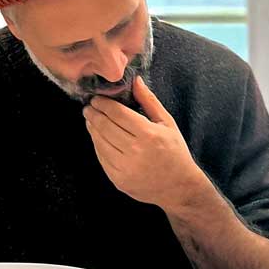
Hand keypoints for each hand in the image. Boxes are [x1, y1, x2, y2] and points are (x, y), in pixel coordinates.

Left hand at [83, 76, 205, 211]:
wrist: (179, 188)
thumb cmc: (175, 152)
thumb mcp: (167, 123)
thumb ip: (149, 101)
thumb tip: (135, 80)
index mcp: (149, 135)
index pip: (117, 114)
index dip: (103, 104)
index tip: (97, 99)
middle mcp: (135, 152)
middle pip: (105, 127)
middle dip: (94, 114)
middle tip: (89, 107)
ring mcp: (125, 168)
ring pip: (100, 143)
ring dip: (92, 129)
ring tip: (90, 119)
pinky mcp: (118, 180)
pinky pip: (101, 158)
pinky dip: (97, 145)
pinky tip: (97, 137)